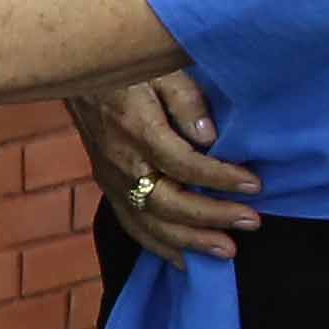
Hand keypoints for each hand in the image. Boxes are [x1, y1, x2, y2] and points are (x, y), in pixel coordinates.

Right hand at [73, 75, 257, 263]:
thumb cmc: (125, 68)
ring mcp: (112, 180)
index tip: (255, 184)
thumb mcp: (159, 69)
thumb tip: (209, 137)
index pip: (184, 164)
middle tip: (252, 221)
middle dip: (213, 217)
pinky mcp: (107, 188)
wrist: (73, 73)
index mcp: (138, 131)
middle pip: (168, 203)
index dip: (221, 178)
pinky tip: (184, 260)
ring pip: (150, 223)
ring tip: (228, 251)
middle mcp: (122, 163)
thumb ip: (186, 100)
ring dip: (191, 241)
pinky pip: (132, 225)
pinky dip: (159, 246)